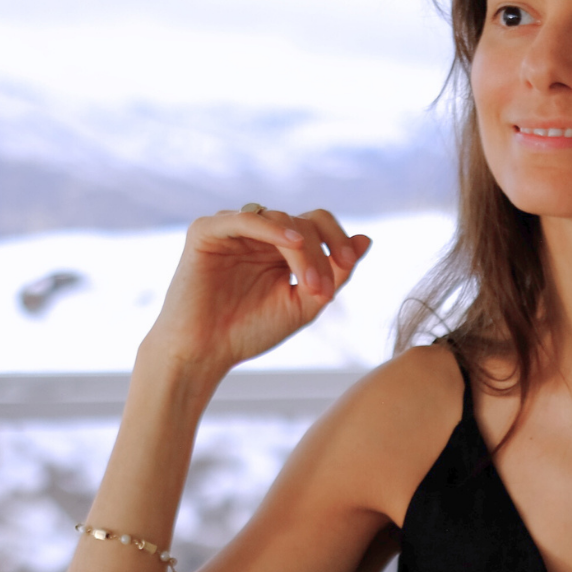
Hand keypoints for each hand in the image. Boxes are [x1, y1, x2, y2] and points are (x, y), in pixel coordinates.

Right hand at [145, 207, 370, 376]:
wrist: (204, 353)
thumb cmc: (251, 331)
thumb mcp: (305, 303)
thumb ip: (335, 273)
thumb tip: (367, 239)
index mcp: (280, 248)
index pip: (317, 223)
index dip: (338, 239)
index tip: (349, 265)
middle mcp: (258, 234)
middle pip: (304, 221)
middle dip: (322, 253)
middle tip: (323, 290)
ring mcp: (232, 230)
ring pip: (280, 219)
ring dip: (303, 251)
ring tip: (310, 286)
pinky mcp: (206, 232)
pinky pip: (244, 217)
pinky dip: (272, 227)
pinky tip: (294, 243)